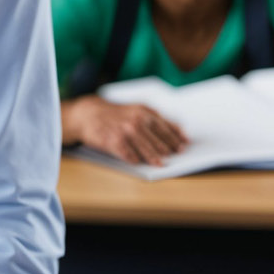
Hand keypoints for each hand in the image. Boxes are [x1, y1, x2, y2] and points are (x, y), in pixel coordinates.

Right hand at [69, 96, 187, 165]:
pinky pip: (126, 153)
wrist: (88, 114)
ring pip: (143, 147)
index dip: (175, 136)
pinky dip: (132, 158)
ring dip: (153, 156)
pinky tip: (137, 162)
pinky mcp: (112, 140)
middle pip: (156, 138)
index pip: (164, 126)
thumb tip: (181, 131)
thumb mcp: (137, 109)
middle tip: (175, 155)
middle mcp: (134, 120)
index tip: (184, 145)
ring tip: (160, 164)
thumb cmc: (116, 114)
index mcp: (142, 111)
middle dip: (166, 148)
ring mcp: (123, 130)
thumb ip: (157, 118)